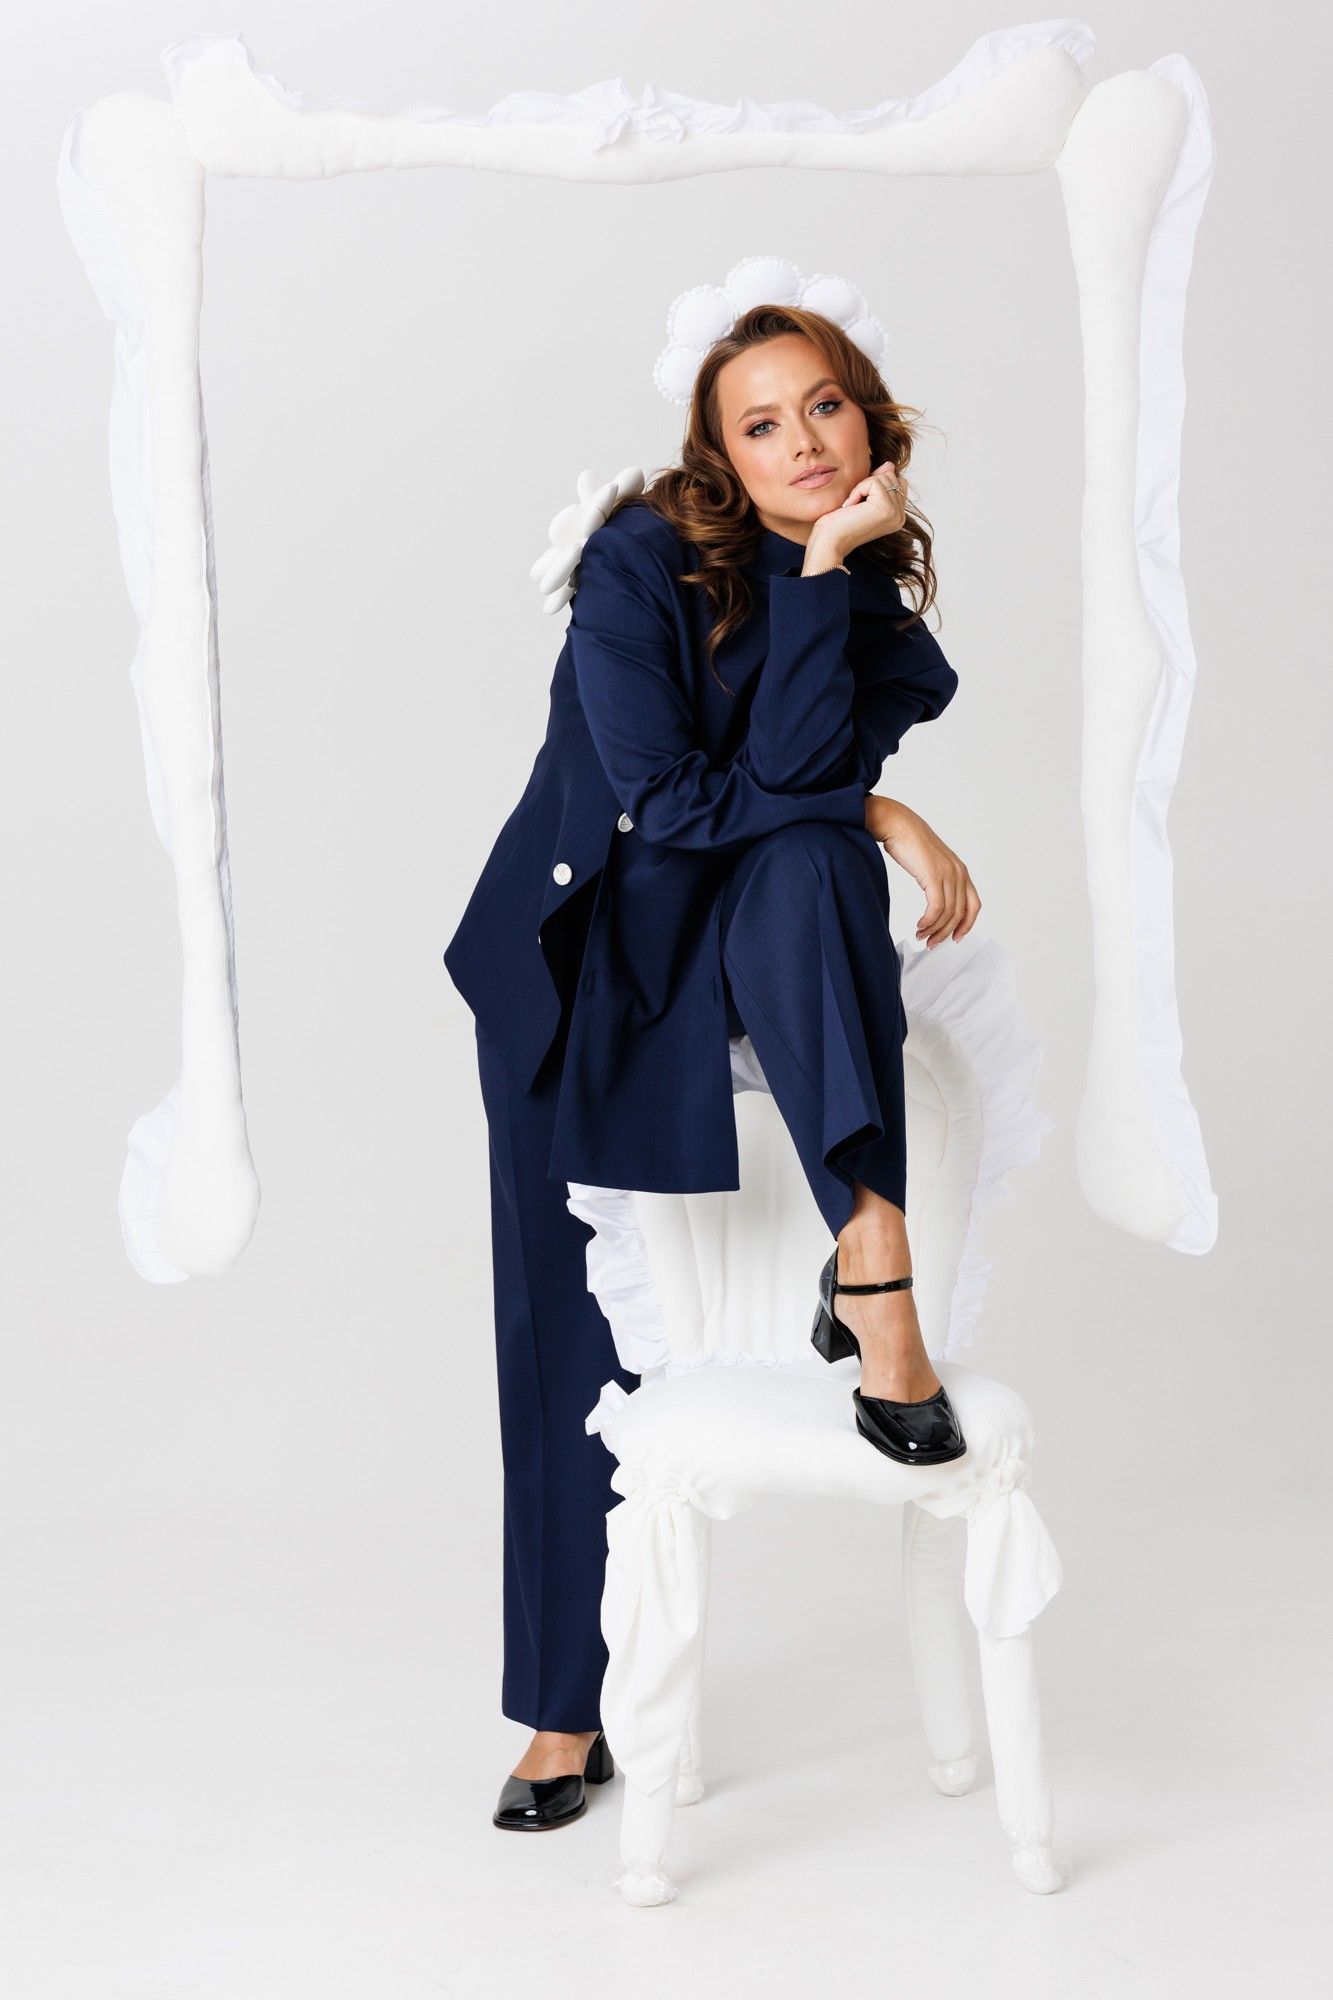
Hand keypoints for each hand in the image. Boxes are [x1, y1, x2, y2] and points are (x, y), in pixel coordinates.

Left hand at [810, 461, 909, 564]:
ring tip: (853, 507)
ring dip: (862, 487)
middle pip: (892, 477)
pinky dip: (858, 490)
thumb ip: (879, 482)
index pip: (898, 483)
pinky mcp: (885, 508)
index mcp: (897, 516)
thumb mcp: (862, 498)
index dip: (877, 483)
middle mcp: (900, 517)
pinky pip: (873, 482)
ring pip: (883, 477)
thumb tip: (890, 464)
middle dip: (869, 484)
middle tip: (855, 506)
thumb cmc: (839, 523)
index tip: (860, 502)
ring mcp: (895, 513)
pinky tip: (851, 506)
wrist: (829, 542)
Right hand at [864, 796, 980, 948]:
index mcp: (960, 871)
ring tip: (921, 936)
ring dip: (934, 930)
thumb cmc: (908, 841)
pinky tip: (920, 926)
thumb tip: (934, 900)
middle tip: (931, 943)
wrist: (897, 823)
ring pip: (948, 914)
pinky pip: (936, 908)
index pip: (974, 905)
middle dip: (946, 933)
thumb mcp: (930, 863)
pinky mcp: (934, 876)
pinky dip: (928, 922)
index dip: (966, 925)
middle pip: (960, 914)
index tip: (955, 938)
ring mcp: (948, 874)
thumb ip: (937, 879)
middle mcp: (958, 873)